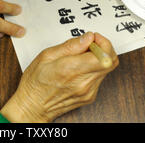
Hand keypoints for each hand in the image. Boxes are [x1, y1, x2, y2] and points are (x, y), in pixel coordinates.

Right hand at [0, 32, 118, 121]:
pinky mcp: (90, 96)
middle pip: (111, 61)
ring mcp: (89, 91)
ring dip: (99, 58)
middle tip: (89, 44)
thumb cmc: (36, 82)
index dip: (103, 42)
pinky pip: (100, 77)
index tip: (93, 38)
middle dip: (103, 47)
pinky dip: (94, 68)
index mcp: (71, 70)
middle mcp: (84, 83)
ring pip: (107, 69)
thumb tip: (87, 38)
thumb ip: (70, 46)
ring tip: (81, 56)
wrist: (33, 106)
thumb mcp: (46, 56)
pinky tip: (80, 67)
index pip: (104, 56)